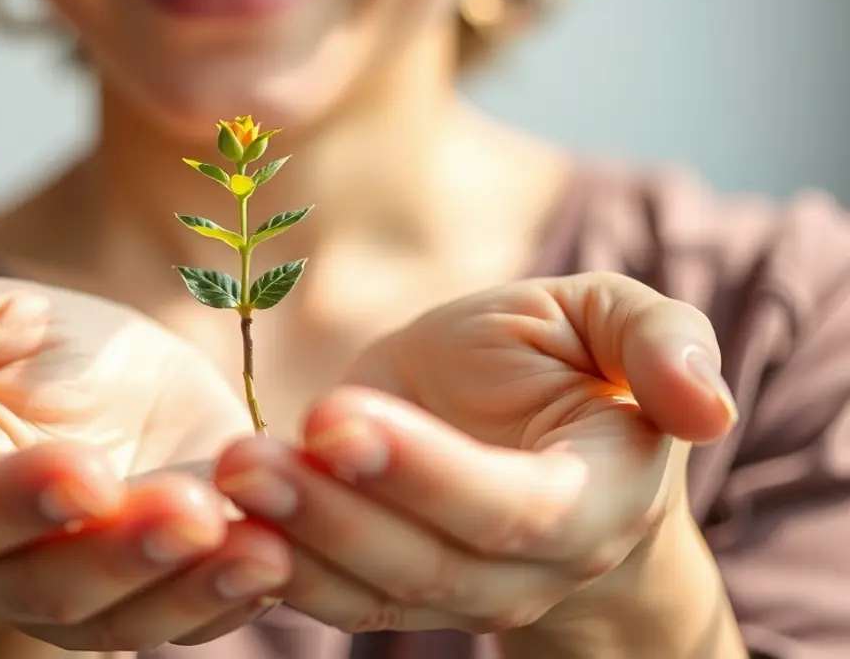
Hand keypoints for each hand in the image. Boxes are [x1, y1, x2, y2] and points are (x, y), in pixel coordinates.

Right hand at [0, 271, 290, 651]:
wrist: (103, 381)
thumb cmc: (16, 343)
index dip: (21, 500)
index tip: (87, 474)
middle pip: (47, 586)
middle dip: (121, 555)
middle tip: (193, 512)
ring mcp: (78, 587)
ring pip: (123, 619)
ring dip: (190, 591)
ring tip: (260, 552)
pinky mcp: (153, 591)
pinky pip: (185, 617)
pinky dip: (232, 600)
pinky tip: (280, 563)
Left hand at [213, 272, 737, 634]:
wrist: (529, 424)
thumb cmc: (568, 364)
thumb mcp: (611, 322)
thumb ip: (660, 344)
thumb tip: (707, 405)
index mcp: (591, 499)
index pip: (511, 508)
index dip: (426, 471)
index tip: (337, 414)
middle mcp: (526, 569)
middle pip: (427, 564)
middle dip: (332, 512)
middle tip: (248, 457)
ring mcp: (454, 590)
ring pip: (368, 591)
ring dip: (288, 543)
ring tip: (223, 481)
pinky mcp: (387, 588)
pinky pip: (331, 597)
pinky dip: (270, 570)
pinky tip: (213, 524)